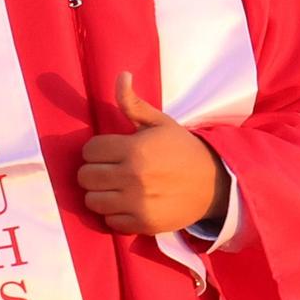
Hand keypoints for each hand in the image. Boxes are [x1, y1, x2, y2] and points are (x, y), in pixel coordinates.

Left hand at [76, 72, 228, 235]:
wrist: (214, 183)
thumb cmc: (182, 149)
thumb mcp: (160, 123)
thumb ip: (134, 104)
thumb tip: (121, 76)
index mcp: (134, 149)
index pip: (89, 150)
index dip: (96, 150)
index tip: (108, 151)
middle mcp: (132, 176)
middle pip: (85, 176)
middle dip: (94, 171)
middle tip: (109, 170)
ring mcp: (136, 202)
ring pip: (92, 201)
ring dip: (100, 194)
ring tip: (114, 188)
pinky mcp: (142, 224)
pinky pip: (109, 222)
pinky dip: (114, 215)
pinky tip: (126, 204)